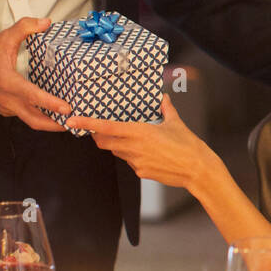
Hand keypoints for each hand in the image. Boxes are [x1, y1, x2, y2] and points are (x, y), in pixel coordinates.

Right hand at [0, 17, 70, 130]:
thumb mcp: (4, 38)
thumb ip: (25, 27)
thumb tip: (45, 23)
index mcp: (9, 83)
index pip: (33, 97)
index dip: (51, 104)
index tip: (67, 108)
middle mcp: (8, 99)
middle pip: (35, 120)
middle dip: (56, 125)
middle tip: (75, 122)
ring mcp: (6, 107)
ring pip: (31, 121)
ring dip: (49, 123)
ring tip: (68, 121)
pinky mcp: (5, 109)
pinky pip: (25, 117)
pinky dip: (39, 118)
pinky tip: (51, 114)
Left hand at [68, 95, 216, 190]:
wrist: (198, 169)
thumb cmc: (188, 145)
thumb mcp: (176, 123)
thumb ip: (166, 109)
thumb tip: (163, 97)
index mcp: (141, 131)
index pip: (106, 127)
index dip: (87, 124)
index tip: (73, 120)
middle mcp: (134, 147)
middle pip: (103, 142)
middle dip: (98, 136)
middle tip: (98, 130)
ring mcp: (136, 162)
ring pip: (116, 152)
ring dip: (117, 145)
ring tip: (131, 140)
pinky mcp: (141, 172)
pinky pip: (130, 162)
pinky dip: (132, 156)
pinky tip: (147, 154)